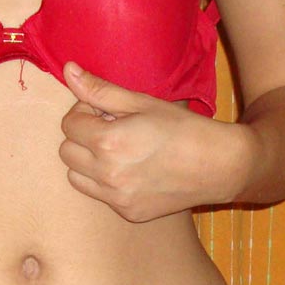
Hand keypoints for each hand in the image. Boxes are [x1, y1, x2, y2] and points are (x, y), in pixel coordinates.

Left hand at [59, 63, 257, 221]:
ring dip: (87, 162)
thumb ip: (101, 91)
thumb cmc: (183, 128)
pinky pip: (99, 195)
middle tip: (110, 129)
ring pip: (75, 177)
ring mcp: (116, 198)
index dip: (83, 112)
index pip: (69, 125)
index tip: (104, 111)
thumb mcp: (142, 102)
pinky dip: (105, 182)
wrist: (218, 166)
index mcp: (109, 142)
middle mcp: (108, 174)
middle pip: (66, 152)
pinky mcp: (127, 212)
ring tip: (116, 151)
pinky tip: (131, 170)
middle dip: (82, 136)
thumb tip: (68, 71)